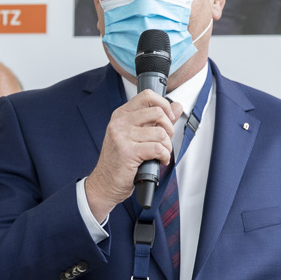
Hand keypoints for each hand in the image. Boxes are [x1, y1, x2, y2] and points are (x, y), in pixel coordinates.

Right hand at [82, 90, 181, 222]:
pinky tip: (160, 160)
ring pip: (160, 133)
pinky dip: (164, 156)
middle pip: (157, 112)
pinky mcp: (128, 152)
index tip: (168, 117)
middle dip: (169, 128)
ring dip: (167, 146)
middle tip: (165, 140)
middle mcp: (120, 123)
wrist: (104, 184)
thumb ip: (155, 120)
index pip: (147, 96)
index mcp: (121, 115)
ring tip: (162, 153)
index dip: (164, 104)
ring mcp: (122, 136)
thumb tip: (176, 107)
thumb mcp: (136, 136)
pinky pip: (158, 148)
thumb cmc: (119, 162)